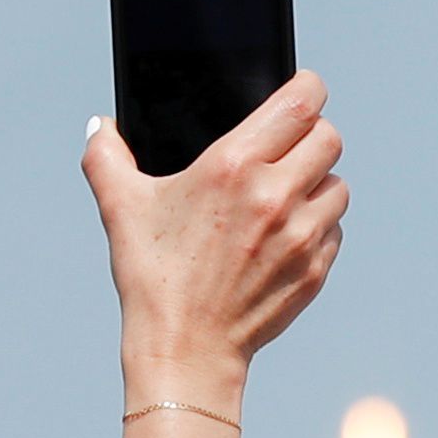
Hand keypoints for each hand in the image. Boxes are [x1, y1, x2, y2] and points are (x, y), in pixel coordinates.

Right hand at [87, 69, 350, 411]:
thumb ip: (106, 156)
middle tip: (287, 149)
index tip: (299, 94)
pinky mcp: (316, 268)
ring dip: (316, 184)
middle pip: (330, 138)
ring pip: (337, 183)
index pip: (303, 102)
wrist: (185, 348)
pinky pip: (335, 228)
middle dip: (311, 137)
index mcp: (232, 166)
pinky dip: (317, 226)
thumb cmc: (153, 277)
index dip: (307, 89)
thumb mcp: (121, 208)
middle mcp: (275, 195)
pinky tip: (283, 237)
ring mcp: (301, 234)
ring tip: (283, 198)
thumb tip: (99, 126)